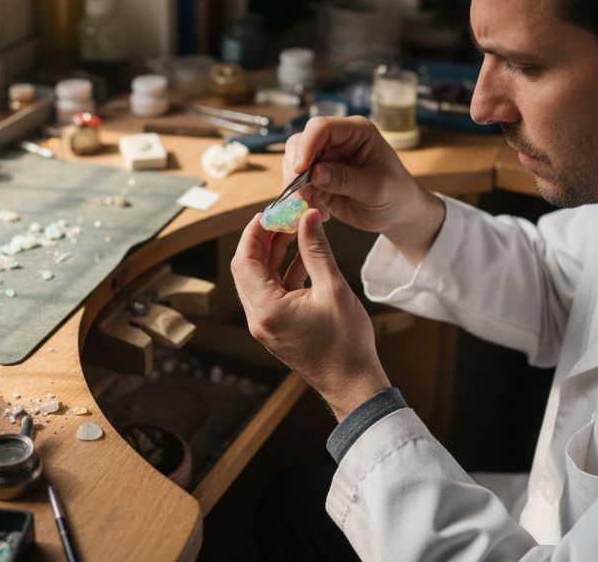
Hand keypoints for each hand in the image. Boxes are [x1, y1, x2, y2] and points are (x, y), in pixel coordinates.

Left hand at [230, 209, 389, 420]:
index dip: (253, 233)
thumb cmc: (346, 344)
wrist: (353, 385)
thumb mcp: (334, 289)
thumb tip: (307, 218)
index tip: (268, 213)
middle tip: (281, 218)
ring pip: (259, 281)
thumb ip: (317, 250)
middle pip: (247, 269)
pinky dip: (283, 273)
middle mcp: (259, 318)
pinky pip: (272, 294)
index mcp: (267, 309)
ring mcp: (266, 325)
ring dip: (273, 256)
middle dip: (262, 241)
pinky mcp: (277, 328)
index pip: (244, 261)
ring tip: (294, 232)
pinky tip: (302, 258)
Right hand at [284, 116, 444, 263]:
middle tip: (304, 196)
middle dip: (296, 168)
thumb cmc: (396, 195)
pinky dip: (300, 198)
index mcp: (356, 132)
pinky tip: (321, 212)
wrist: (397, 214)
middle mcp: (337, 140)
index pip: (322, 127)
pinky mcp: (317, 177)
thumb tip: (315, 173)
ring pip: (293, 162)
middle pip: (300, 142)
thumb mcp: (375, 188)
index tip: (300, 169)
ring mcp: (325, 158)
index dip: (307, 145)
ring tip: (315, 207)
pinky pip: (297, 183)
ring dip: (296, 186)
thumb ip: (345, 179)